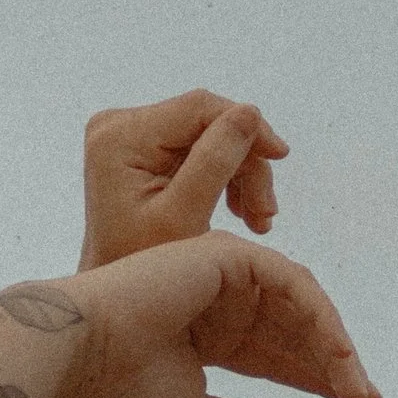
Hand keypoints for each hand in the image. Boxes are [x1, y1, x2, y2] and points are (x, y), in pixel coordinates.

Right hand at [65, 234, 379, 397]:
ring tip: (354, 385)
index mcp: (209, 337)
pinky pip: (290, 282)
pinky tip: (336, 352)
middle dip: (333, 364)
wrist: (77, 350)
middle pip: (294, 331)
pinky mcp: (226, 255)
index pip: (276, 356)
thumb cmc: (119, 385)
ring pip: (299, 305)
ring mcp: (223, 275)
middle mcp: (220, 302)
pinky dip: (317, 315)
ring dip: (332, 343)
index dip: (317, 379)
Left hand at [80, 92, 286, 270]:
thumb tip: (250, 111)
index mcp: (120, 136)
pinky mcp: (141, 148)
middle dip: (245, 164)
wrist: (117, 289)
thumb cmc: (142, 262)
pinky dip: (223, 177)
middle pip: (206, 122)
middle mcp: (118, 124)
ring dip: (241, 175)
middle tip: (265, 213)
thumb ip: (215, 161)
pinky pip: (197, 148)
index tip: (280, 156)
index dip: (248, 126)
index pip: (199, 108)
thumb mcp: (184, 215)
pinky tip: (239, 211)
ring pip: (209, 136)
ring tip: (257, 221)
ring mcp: (128, 135)